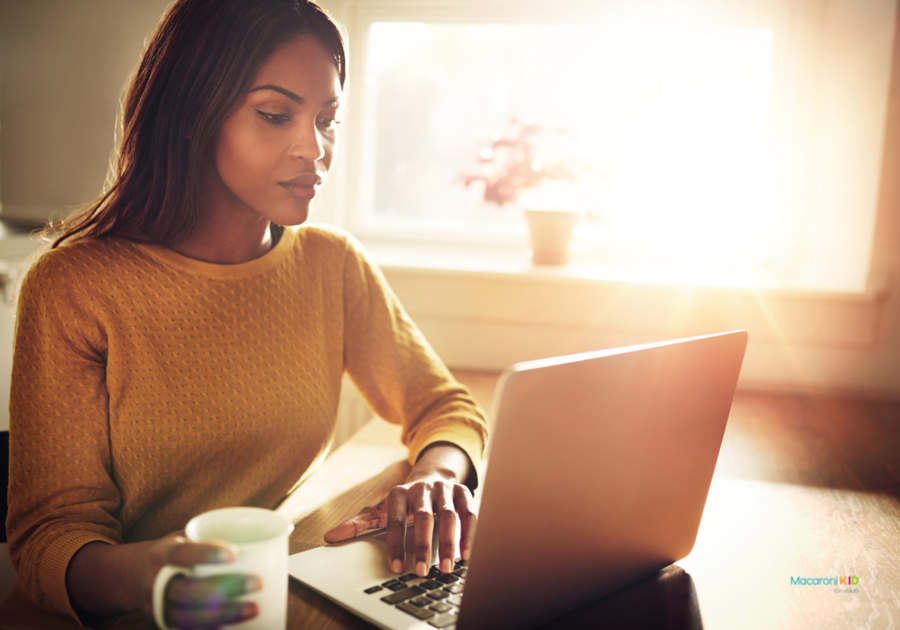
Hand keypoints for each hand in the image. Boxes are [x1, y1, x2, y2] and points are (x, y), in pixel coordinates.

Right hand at [142, 533, 260, 628]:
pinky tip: (232, 627)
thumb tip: (272, 532)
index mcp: (163, 554)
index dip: (206, 554)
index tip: (235, 554)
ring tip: (253, 608)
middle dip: (224, 588)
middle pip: (188, 591)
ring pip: (188, 616)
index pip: (182, 554)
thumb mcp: (185, 537)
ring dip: (223, 614)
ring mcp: (159, 607)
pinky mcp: (165, 623)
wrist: (136, 576)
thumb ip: (214, 537)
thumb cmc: (174, 553)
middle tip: (257, 583)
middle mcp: (157, 583)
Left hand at [323, 443, 475, 576]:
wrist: (433, 476)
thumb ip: (359, 524)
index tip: (396, 568)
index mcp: (399, 492)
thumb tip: (330, 536)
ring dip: (448, 543)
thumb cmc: (405, 501)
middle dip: (422, 546)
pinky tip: (465, 555)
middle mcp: (422, 488)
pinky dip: (469, 533)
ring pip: (449, 516)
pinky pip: (469, 512)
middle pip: (423, 517)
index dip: (395, 544)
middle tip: (422, 572)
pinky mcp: (463, 492)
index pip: (394, 519)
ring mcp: (444, 489)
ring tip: (445, 568)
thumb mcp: (382, 510)